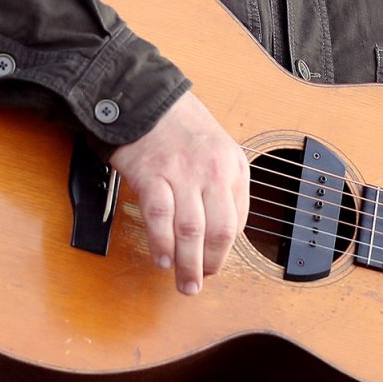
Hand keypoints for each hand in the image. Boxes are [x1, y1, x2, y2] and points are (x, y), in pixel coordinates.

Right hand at [107, 91, 249, 294]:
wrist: (144, 98)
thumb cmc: (178, 124)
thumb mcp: (217, 148)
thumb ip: (221, 184)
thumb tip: (217, 230)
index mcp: (233, 166)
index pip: (238, 221)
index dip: (226, 250)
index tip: (215, 263)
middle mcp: (213, 171)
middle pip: (218, 232)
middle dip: (211, 265)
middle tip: (199, 283)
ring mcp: (183, 174)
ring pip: (191, 231)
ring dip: (187, 264)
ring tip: (184, 283)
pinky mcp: (153, 175)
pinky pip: (160, 219)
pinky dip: (161, 244)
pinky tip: (161, 259)